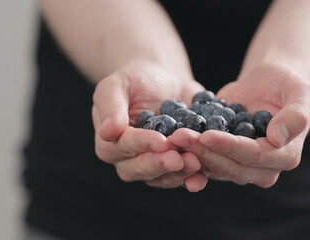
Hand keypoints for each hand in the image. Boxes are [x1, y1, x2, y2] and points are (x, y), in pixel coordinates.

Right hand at [92, 61, 207, 191]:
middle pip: (142, 168)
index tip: (160, 141)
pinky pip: (183, 177)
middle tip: (179, 158)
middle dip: (161, 164)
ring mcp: (154, 166)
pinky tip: (202, 177)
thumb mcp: (117, 85)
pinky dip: (193, 178)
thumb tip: (107, 132)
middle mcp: (129, 161)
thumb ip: (111, 107)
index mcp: (110, 143)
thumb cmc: (135, 80)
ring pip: (163, 177)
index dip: (143, 144)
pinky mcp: (176, 166)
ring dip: (179, 173)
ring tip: (195, 163)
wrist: (164, 81)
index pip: (125, 147)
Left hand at [170, 62, 309, 187]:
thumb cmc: (287, 84)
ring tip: (172, 136)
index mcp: (286, 156)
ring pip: (214, 167)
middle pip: (231, 167)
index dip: (229, 147)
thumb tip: (279, 138)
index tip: (206, 134)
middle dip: (204, 152)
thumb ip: (297, 114)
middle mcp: (264, 169)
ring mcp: (242, 167)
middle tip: (179, 136)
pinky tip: (171, 139)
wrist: (268, 84)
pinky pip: (205, 160)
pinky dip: (188, 151)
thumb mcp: (302, 91)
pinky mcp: (224, 159)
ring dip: (192, 153)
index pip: (254, 156)